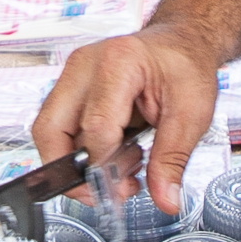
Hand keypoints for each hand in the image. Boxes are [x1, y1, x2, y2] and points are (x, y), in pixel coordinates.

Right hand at [34, 26, 224, 215]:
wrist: (180, 43)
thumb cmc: (185, 66)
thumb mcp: (192, 114)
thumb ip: (173, 158)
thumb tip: (165, 198)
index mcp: (118, 62)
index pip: (96, 126)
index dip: (106, 165)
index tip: (123, 188)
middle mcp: (85, 66)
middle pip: (51, 129)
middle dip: (72, 172)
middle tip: (102, 192)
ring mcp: (72, 75)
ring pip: (48, 132)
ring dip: (77, 163)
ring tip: (119, 170)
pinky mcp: (70, 87)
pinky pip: (60, 128)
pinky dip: (81, 152)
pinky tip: (112, 156)